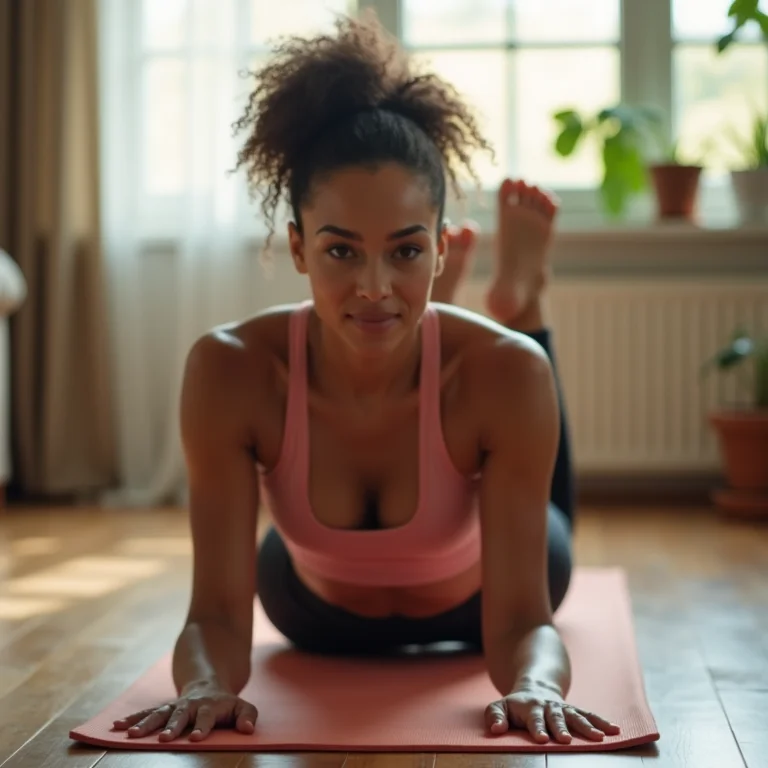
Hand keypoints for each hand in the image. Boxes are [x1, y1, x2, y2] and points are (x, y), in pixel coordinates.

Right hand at [113, 684, 257, 741]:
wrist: (207, 685)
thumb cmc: (226, 704)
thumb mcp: (242, 706)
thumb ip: (248, 716)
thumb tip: (248, 730)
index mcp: (209, 706)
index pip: (206, 717)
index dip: (202, 726)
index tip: (196, 738)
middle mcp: (189, 705)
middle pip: (179, 715)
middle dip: (171, 726)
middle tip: (164, 739)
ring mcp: (174, 706)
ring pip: (159, 713)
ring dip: (145, 724)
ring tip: (131, 735)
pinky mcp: (163, 709)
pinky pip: (146, 713)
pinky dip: (131, 719)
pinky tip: (116, 726)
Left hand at [485, 688, 620, 743]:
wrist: (534, 689)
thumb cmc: (515, 706)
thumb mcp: (499, 707)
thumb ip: (495, 716)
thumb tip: (496, 730)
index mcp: (529, 707)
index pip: (533, 718)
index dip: (537, 728)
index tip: (541, 739)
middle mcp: (548, 707)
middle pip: (555, 717)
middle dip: (561, 727)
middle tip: (566, 739)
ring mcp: (563, 708)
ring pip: (576, 716)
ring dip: (586, 726)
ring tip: (599, 738)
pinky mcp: (575, 711)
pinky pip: (589, 715)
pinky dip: (602, 722)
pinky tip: (615, 731)